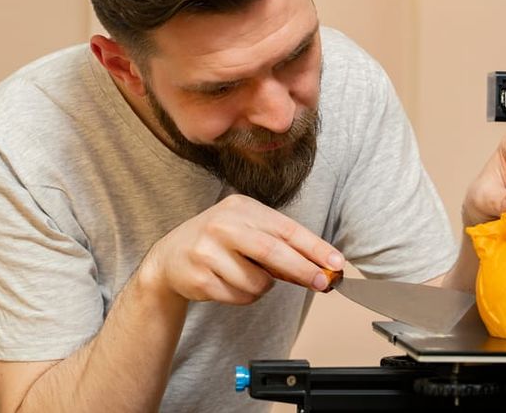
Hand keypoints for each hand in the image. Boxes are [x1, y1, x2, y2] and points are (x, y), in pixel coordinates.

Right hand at [141, 194, 343, 304]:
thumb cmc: (218, 241)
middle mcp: (224, 225)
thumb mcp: (247, 228)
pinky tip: (230, 283)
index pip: (287, 228)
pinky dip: (244, 296)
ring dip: (263, 287)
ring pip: (257, 282)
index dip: (315, 247)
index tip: (336, 262)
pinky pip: (239, 297)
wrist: (169, 257)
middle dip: (304, 271)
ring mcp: (208, 251)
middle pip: (274, 253)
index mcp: (242, 208)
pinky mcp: (200, 278)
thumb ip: (279, 243)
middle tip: (323, 283)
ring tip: (248, 276)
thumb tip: (319, 266)